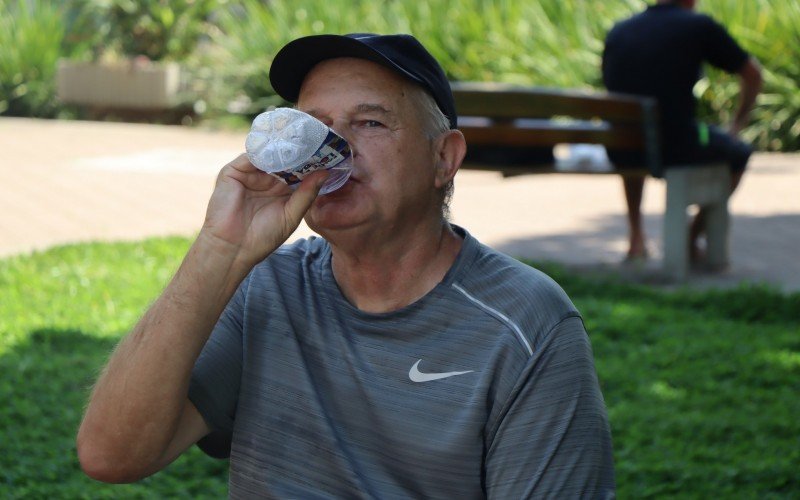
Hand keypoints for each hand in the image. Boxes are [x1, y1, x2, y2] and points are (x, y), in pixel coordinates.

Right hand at [200, 153, 328, 265]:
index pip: (297, 170)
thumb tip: (325, 173)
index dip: (309, 163)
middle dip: (297, 152)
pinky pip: (249, 156)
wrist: (233, 248)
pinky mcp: (233, 172)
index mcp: (280, 190)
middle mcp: (265, 179)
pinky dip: (263, 152)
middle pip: (283, 159)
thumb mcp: (291, 215)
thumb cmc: (263, 237)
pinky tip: (277, 150)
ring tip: (299, 142)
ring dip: (282, 150)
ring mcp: (249, 174)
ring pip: (267, 155)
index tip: (326, 153)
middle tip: (315, 141)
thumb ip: (307, 194)